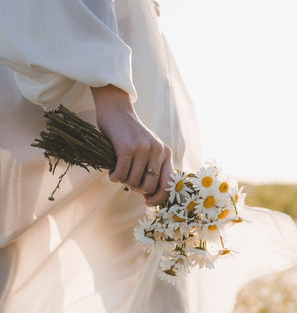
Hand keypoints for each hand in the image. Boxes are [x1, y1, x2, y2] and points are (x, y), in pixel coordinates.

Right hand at [90, 84, 172, 205]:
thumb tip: (151, 197)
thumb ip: (153, 168)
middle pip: (149, 186)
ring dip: (123, 182)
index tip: (147, 203)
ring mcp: (142, 148)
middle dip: (136, 189)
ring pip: (133, 182)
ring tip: (119, 172)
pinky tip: (112, 171)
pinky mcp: (126, 147)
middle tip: (128, 181)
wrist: (116, 110)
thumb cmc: (130, 135)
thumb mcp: (149, 149)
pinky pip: (120, 175)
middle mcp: (157, 150)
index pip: (168, 184)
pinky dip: (114, 177)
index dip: (159, 198)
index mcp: (165, 153)